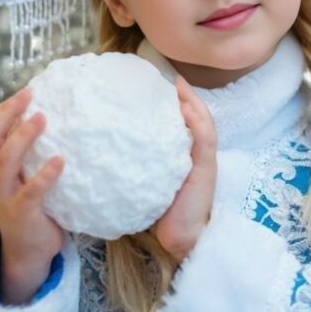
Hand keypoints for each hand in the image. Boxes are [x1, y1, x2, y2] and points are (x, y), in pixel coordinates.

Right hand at [0, 87, 64, 300]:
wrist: (29, 252)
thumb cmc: (34, 207)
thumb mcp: (24, 178)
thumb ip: (31, 156)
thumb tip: (58, 119)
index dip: (3, 109)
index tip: (25, 92)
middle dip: (8, 114)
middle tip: (29, 96)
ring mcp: (4, 198)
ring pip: (5, 163)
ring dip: (22, 138)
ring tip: (42, 118)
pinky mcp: (21, 214)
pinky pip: (32, 192)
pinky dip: (45, 175)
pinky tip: (60, 160)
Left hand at [149, 74, 216, 265]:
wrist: (180, 239)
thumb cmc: (161, 213)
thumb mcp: (146, 181)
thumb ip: (136, 161)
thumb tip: (103, 145)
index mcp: (182, 153)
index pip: (180, 120)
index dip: (172, 100)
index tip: (153, 80)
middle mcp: (196, 152)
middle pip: (195, 113)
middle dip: (183, 92)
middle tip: (166, 72)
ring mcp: (204, 158)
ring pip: (203, 121)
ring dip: (192, 100)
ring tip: (177, 83)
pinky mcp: (207, 168)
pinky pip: (204, 138)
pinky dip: (196, 121)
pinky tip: (185, 108)